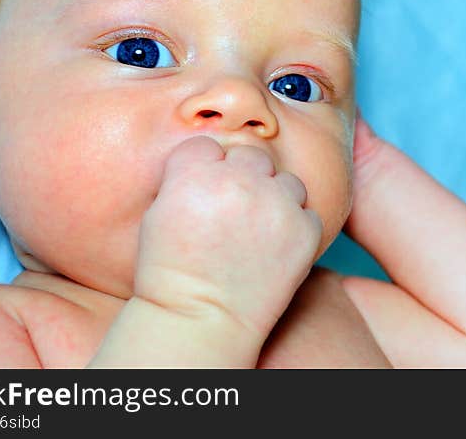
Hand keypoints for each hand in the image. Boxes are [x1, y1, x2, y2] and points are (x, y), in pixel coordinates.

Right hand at [133, 136, 321, 343]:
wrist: (202, 320)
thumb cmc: (172, 271)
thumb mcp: (159, 213)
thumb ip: (188, 176)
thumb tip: (215, 156)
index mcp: (196, 174)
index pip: (208, 146)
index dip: (204, 169)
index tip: (202, 193)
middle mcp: (240, 182)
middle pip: (250, 155)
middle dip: (243, 178)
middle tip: (233, 212)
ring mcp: (277, 204)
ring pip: (285, 180)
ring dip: (275, 198)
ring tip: (256, 230)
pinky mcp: (305, 228)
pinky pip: (307, 211)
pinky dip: (295, 226)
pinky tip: (274, 247)